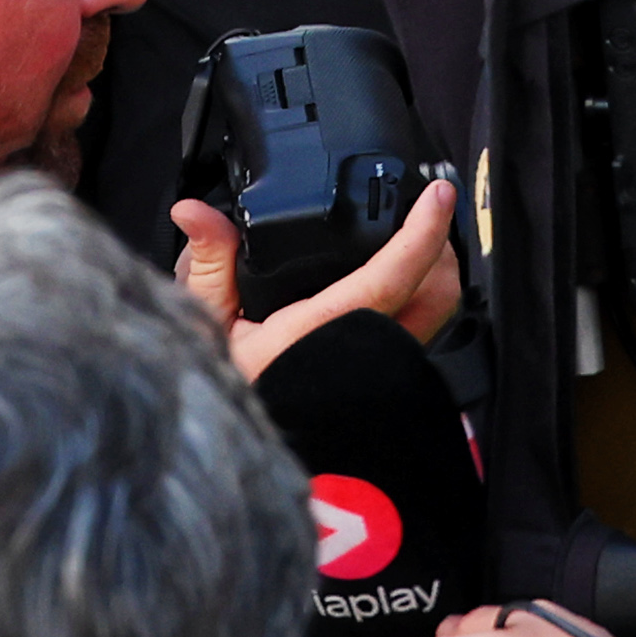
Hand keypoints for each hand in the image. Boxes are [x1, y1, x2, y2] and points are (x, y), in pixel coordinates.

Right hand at [174, 176, 461, 380]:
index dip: (424, 231)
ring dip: (436, 270)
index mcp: (329, 326)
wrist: (246, 442)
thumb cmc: (236, 385)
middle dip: (442, 244)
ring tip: (420, 238)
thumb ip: (211, 262)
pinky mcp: (391, 373)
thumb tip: (194, 212)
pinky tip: (406, 279)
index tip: (438, 194)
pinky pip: (428, 327)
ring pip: (440, 309)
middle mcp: (370, 346)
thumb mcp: (212, 321)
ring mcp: (387, 362)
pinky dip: (425, 295)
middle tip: (429, 209)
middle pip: (438, 288)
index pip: (396, 274)